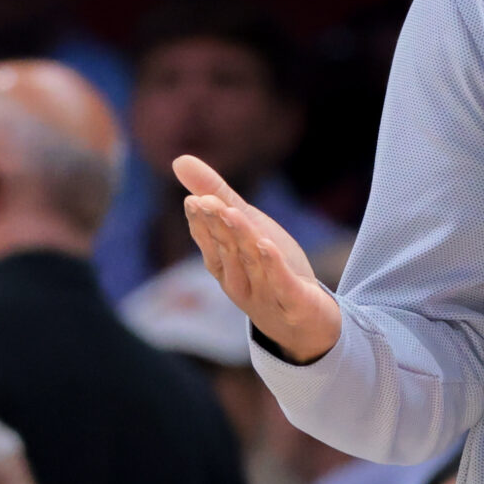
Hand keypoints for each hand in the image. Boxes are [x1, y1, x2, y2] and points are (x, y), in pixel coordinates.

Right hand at [175, 155, 342, 362]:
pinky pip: (282, 284)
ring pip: (252, 263)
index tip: (193, 201)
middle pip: (228, 250)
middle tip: (205, 202)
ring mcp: (266, 295)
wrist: (305, 323)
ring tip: (230, 213)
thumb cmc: (269, 270)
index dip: (202, 222)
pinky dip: (273, 265)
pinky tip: (266, 244)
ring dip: (240, 238)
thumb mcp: (247, 227)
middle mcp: (240, 281)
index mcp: (224, 264)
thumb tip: (178, 159)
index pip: (210, 242)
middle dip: (216, 226)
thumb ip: (217, 195)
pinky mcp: (295, 304)